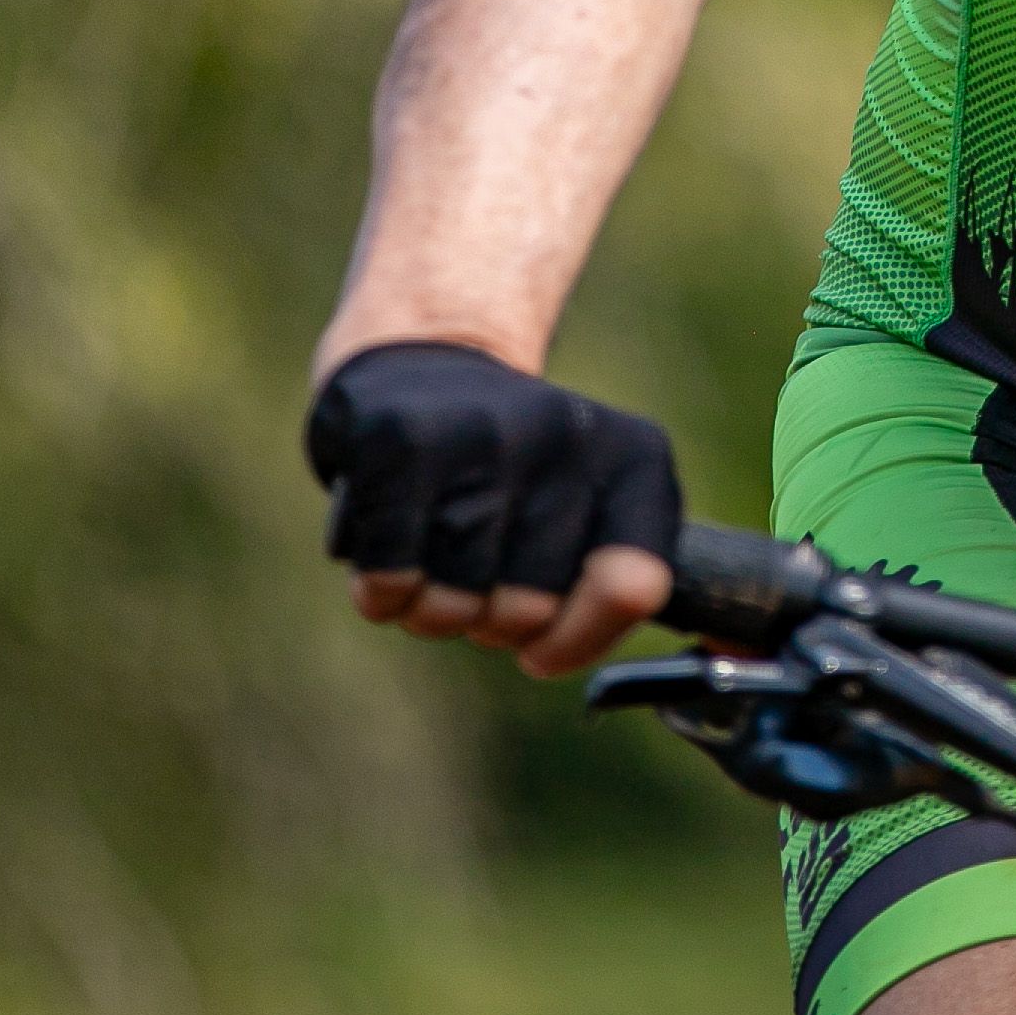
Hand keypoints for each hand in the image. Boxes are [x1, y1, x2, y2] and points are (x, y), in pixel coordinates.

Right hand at [304, 339, 679, 678]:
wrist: (423, 362)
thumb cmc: (514, 468)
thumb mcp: (590, 504)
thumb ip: (603, 584)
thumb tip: (553, 652)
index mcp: (634, 457)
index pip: (632, 586)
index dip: (580, 639)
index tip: (542, 651)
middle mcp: (566, 436)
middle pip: (527, 612)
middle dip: (491, 622)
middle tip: (478, 575)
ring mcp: (482, 434)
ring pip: (454, 606)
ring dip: (431, 608)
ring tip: (433, 555)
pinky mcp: (398, 443)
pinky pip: (389, 581)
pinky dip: (381, 591)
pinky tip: (389, 549)